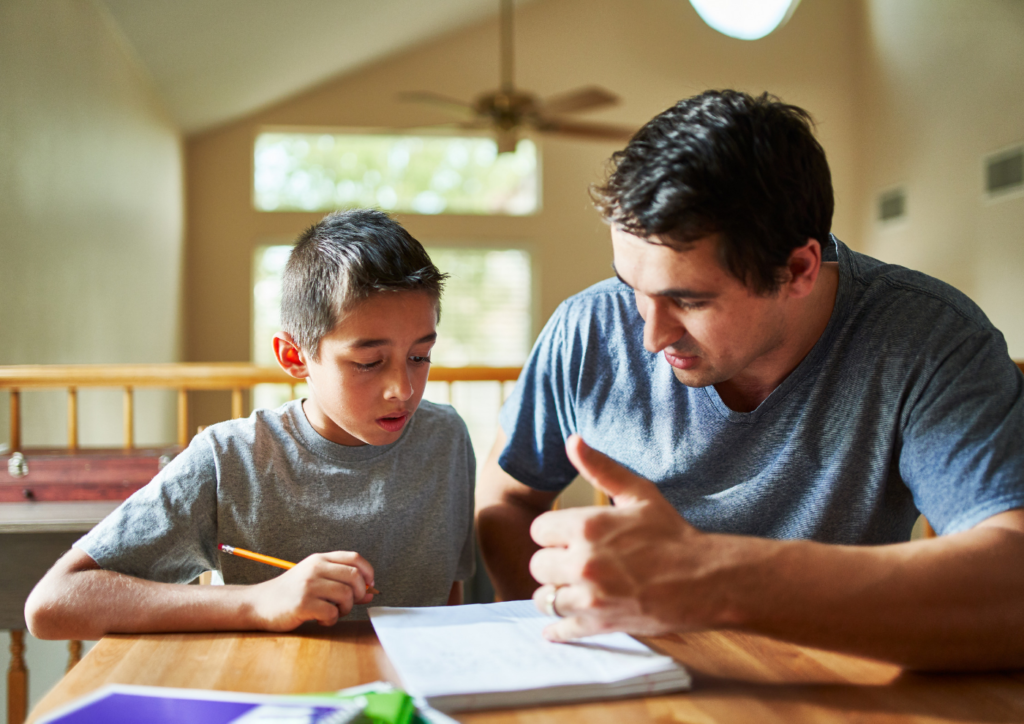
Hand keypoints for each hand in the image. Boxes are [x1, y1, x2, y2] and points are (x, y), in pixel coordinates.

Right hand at [243, 551, 375, 630]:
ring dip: (345, 609)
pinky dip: (331, 620)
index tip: (368, 586)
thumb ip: (341, 583)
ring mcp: (308, 585)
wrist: (259, 604)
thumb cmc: (291, 593)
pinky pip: (331, 613)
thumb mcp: (315, 580)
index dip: (368, 572)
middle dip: (358, 594)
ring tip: (333, 612)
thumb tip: (370, 593)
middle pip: (354, 576)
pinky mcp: (302, 604)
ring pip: (346, 595)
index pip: (355, 558)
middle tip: (347, 604)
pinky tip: (321, 620)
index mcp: (320, 559)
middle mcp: (315, 568)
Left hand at [529, 435, 730, 640]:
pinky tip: (558, 627)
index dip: (554, 533)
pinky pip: (561, 629)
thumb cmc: (674, 535)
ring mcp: (590, 596)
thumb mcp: (640, 493)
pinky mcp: (599, 624)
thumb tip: (573, 440)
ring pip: (544, 598)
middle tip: (574, 562)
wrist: (707, 580)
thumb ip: (601, 468)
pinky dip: (558, 630)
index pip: (539, 530)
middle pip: (537, 565)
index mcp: (587, 526)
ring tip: (573, 587)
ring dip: (555, 593)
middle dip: (553, 562)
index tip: (568, 536)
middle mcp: (582, 562)